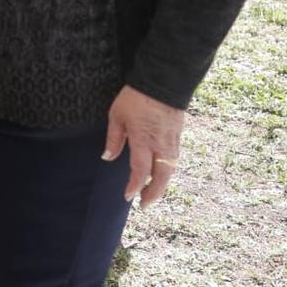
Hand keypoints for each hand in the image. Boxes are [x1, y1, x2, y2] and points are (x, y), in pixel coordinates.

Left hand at [103, 85, 186, 206]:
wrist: (163, 81)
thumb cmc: (136, 97)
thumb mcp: (117, 115)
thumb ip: (114, 139)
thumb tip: (107, 157)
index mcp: (143, 140)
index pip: (140, 171)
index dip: (135, 186)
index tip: (128, 197)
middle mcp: (161, 144)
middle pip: (161, 176)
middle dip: (154, 193)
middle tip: (144, 204)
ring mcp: (172, 141)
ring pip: (170, 169)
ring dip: (162, 183)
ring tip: (152, 193)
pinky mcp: (178, 135)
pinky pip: (174, 159)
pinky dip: (168, 170)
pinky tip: (161, 173)